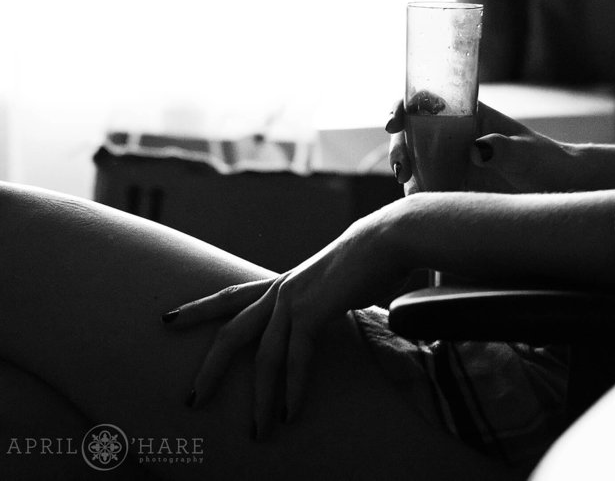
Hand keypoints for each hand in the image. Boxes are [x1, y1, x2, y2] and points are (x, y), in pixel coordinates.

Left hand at [164, 210, 403, 436]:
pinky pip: (295, 358)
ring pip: (262, 356)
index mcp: (285, 282)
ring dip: (260, 399)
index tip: (169, 319)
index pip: (232, 296)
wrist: (389, 239)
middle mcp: (281, 289)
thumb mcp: (340, 283)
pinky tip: (291, 413)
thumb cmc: (374, 258)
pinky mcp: (311, 310)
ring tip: (257, 432)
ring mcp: (293, 299)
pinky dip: (293, 389)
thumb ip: (330, 301)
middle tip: (191, 401)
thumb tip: (340, 312)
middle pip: (231, 330)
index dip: (199, 308)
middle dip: (209, 367)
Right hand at [383, 100, 578, 193]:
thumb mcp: (528, 153)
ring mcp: (451, 162)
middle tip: (402, 168)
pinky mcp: (452, 189)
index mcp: (470, 115)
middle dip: (399, 148)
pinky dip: (416, 198)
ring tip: (411, 191)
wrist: (559, 191)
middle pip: (412, 134)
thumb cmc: (546, 162)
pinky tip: (418, 208)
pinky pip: (425, 190)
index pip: (429, 102)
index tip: (395, 121)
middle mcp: (455, 136)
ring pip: (414, 162)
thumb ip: (504, 149)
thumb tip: (476, 149)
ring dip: (404, 173)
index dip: (404, 107)